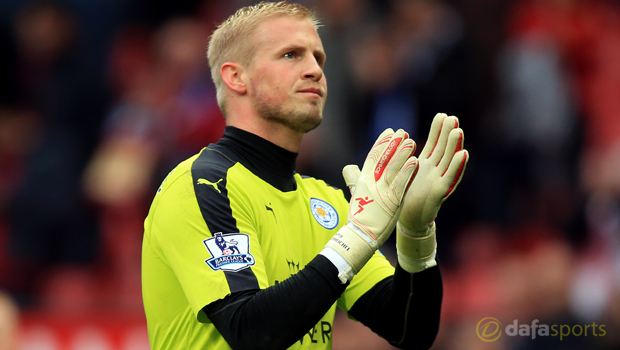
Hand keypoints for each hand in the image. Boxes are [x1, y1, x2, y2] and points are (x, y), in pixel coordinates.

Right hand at [325, 128, 417, 279]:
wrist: (358, 237)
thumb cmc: (358, 218)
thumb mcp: (355, 194)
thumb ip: (355, 179)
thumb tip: (350, 167)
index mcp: (363, 180)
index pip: (372, 156)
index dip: (382, 143)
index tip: (389, 132)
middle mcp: (371, 183)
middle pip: (383, 158)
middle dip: (393, 144)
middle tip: (403, 132)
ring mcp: (380, 191)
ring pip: (393, 168)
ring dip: (402, 154)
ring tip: (411, 141)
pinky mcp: (391, 202)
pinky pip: (401, 183)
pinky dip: (407, 172)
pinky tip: (415, 161)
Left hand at [397, 113, 468, 271]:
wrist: (406, 221)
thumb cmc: (400, 198)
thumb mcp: (392, 176)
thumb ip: (389, 162)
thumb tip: (378, 148)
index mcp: (424, 165)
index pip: (432, 144)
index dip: (437, 130)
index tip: (441, 115)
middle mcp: (434, 171)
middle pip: (443, 148)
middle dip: (447, 133)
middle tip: (452, 117)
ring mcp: (438, 180)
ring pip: (448, 160)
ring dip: (454, 145)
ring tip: (458, 130)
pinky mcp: (439, 192)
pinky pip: (450, 177)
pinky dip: (457, 165)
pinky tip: (463, 153)